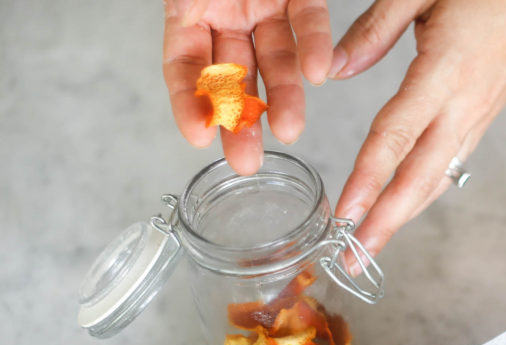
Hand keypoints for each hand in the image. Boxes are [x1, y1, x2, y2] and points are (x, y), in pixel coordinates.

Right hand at [162, 0, 333, 173]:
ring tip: (289, 131)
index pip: (186, 68)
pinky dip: (316, 48)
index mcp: (195, 15)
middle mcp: (231, 17)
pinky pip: (310, 21)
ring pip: (278, 60)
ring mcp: (268, 8)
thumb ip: (185, 1)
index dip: (190, 103)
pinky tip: (317, 75)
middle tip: (247, 162)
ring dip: (285, 99)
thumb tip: (183, 20)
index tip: (199, 138)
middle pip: (236, 78)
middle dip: (240, 122)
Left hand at [330, 0, 505, 255]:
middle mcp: (465, 105)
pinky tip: (406, 205)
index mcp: (445, 72)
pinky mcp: (487, 114)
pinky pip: (451, 163)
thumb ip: (374, 29)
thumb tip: (334, 70)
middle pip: (420, 178)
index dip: (367, 181)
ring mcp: (480, 114)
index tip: (343, 216)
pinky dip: (425, 192)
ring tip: (372, 245)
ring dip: (404, 216)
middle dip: (385, 224)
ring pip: (438, 178)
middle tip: (355, 261)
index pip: (396, 139)